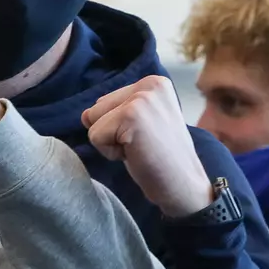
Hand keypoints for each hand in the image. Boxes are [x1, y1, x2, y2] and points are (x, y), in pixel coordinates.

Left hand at [82, 75, 213, 217]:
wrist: (184, 186)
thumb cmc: (162, 159)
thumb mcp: (142, 125)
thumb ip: (115, 112)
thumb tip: (84, 115)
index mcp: (154, 82)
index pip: (106, 102)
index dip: (119, 127)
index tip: (146, 138)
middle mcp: (149, 84)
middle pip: (97, 109)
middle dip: (113, 133)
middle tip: (143, 145)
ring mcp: (141, 98)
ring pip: (93, 121)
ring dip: (111, 143)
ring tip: (139, 148)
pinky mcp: (131, 116)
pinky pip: (95, 137)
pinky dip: (111, 153)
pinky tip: (136, 155)